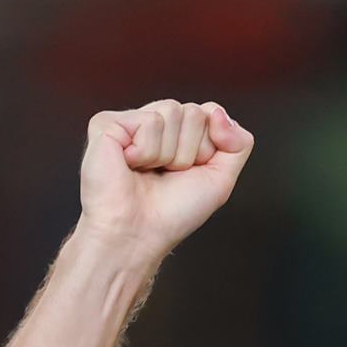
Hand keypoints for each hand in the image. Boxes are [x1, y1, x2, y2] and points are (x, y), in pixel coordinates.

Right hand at [78, 99, 253, 265]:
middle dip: (188, 151)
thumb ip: (239, 143)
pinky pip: (149, 121)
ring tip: (148, 172)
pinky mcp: (107, 123)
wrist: (139, 235)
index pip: (209, 114)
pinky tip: (130, 165)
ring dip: (168, 154)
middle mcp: (153, 123)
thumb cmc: (172, 214)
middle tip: (165, 175)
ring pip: (173, 111)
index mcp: (176, 133)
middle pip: (193, 112)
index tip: (188, 173)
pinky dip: (147, 151)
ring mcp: (129, 121)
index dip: (207, 149)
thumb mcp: (221, 179)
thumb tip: (218, 111)